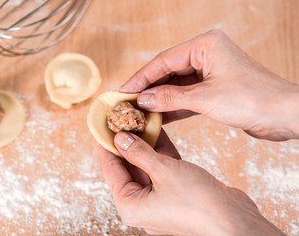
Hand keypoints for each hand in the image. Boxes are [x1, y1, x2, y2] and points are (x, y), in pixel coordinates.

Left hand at [98, 129, 284, 235]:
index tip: (103, 124)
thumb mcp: (163, 171)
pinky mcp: (175, 192)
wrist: (235, 222)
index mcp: (130, 205)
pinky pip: (162, 167)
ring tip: (138, 118)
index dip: (105, 143)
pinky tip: (157, 130)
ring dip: (144, 142)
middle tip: (122, 117)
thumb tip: (119, 138)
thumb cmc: (198, 204)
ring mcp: (159, 198)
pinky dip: (160, 150)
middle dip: (126, 140)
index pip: (110, 168)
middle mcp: (141, 204)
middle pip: (127, 165)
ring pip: (146, 164)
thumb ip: (139, 153)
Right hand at [120, 29, 298, 140]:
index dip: (142, 77)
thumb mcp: (205, 98)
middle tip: (128, 102)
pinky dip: (173, 107)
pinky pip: (187, 96)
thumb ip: (170, 98)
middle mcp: (206, 55)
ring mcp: (210, 72)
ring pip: (176, 85)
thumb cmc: (253, 99)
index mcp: (205, 45)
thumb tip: (143, 100)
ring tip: (139, 111)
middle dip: (149, 89)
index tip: (124, 91)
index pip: (164, 60)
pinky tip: (158, 116)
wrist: (283, 115)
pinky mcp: (213, 89)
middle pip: (168, 72)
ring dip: (160, 99)